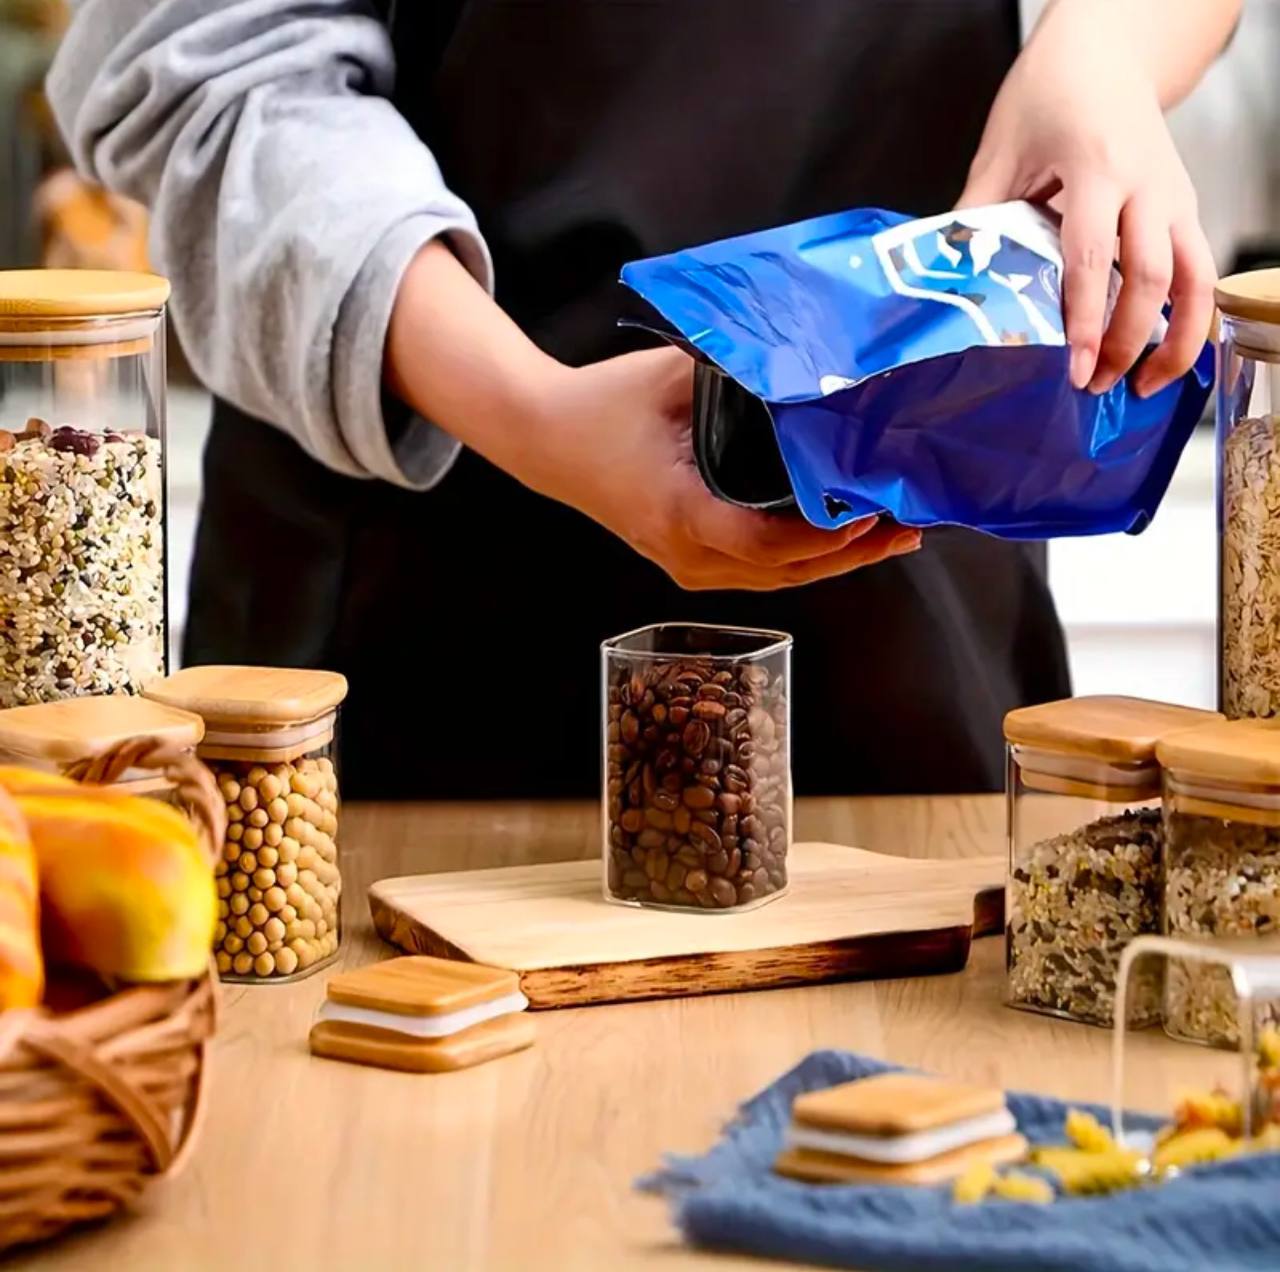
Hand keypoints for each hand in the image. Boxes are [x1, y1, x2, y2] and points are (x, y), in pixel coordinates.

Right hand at [386, 245, 919, 590]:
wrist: (547, 439)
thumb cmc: (604, 406)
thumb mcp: (670, 377)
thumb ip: (739, 372)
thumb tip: (810, 356)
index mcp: (681, 512)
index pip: (764, 545)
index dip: (823, 537)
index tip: (871, 514)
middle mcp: (687, 554)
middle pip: (784, 574)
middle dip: (851, 555)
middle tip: (910, 528)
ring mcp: (687, 565)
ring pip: (776, 580)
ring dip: (834, 560)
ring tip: (892, 535)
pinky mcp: (690, 561)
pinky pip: (758, 572)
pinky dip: (803, 558)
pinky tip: (840, 537)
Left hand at [957, 0, 1217, 397]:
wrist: (1107, 51)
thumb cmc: (1050, 94)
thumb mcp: (999, 150)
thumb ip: (977, 216)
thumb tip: (949, 281)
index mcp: (1097, 166)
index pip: (1094, 257)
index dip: (1086, 319)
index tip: (1075, 368)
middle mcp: (1148, 183)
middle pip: (1152, 278)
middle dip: (1127, 341)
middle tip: (1094, 387)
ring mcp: (1175, 196)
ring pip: (1198, 279)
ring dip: (1176, 340)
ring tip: (1142, 386)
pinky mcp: (1186, 208)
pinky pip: (1202, 271)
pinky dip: (1189, 319)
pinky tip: (1162, 354)